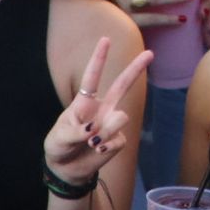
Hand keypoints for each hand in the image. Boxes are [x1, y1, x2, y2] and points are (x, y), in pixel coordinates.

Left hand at [43, 36, 151, 184]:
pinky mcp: (118, 140)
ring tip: (92, 142)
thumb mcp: (59, 138)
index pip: (92, 77)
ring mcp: (111, 123)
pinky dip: (106, 146)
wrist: (67, 169)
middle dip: (136, 68)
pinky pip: (119, 139)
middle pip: (122, 84)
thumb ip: (76, 132)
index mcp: (84, 102)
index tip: (105, 39)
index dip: (99, 58)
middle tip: (150, 53)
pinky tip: (98, 150)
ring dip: (106, 130)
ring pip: (120, 117)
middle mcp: (101, 108)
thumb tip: (94, 130)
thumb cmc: (59, 146)